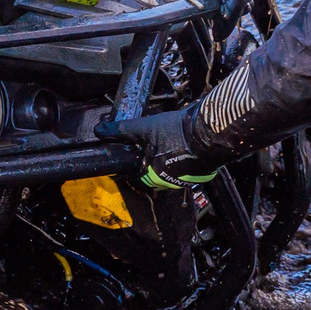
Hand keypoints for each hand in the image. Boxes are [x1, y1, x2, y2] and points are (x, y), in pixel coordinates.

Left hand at [99, 108, 221, 189]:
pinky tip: (184, 147)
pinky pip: (185, 170)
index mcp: (151, 174)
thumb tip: (100, 131)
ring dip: (168, 159)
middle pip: (152, 172)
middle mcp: (167, 182)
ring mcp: (184, 180)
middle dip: (152, 158)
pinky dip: (183, 160)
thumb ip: (121, 131)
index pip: (136, 172)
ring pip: (169, 171)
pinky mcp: (199, 175)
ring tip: (172, 142)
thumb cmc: (179, 132)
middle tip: (158, 141)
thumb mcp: (144, 127)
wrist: (210, 132)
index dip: (136, 158)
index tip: (140, 149)